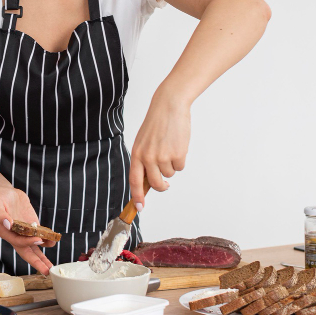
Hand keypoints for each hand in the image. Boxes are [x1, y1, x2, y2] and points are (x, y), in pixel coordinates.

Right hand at [0, 186, 53, 273]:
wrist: (5, 193)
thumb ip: (0, 214)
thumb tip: (9, 223)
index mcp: (6, 233)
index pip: (18, 242)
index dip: (28, 242)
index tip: (38, 240)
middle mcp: (16, 236)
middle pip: (27, 252)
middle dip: (37, 262)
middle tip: (46, 272)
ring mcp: (25, 233)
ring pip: (35, 248)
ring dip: (43, 257)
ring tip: (51, 265)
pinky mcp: (32, 227)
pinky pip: (40, 236)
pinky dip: (47, 241)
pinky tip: (53, 242)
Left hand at [130, 89, 190, 206]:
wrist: (168, 107)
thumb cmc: (156, 124)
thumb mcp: (143, 142)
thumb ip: (143, 160)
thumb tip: (147, 181)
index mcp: (137, 154)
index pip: (135, 180)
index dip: (137, 196)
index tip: (139, 207)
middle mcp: (148, 157)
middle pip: (155, 183)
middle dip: (161, 186)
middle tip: (165, 184)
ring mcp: (163, 156)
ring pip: (170, 174)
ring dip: (171, 166)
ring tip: (169, 148)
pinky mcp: (177, 154)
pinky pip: (180, 166)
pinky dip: (180, 159)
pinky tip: (177, 145)